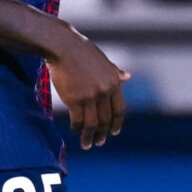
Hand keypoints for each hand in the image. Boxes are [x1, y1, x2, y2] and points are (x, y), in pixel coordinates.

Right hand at [48, 31, 128, 147]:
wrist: (63, 46)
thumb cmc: (82, 52)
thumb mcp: (104, 61)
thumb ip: (115, 72)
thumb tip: (128, 77)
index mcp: (114, 83)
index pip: (119, 110)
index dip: (117, 124)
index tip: (114, 133)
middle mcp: (104, 91)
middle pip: (106, 120)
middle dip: (102, 134)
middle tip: (99, 143)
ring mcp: (90, 96)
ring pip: (92, 124)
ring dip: (89, 137)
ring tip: (87, 145)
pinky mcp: (74, 99)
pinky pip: (78, 120)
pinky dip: (77, 128)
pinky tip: (75, 131)